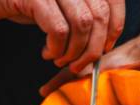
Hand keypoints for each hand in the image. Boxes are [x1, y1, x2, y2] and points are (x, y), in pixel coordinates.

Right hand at [0, 0, 124, 69]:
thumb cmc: (23, 2)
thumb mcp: (59, 5)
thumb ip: (83, 15)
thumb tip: (105, 42)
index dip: (115, 26)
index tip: (105, 46)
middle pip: (99, 15)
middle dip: (93, 47)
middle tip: (80, 63)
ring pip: (81, 24)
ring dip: (74, 51)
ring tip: (61, 59)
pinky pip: (59, 29)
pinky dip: (57, 48)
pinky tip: (48, 52)